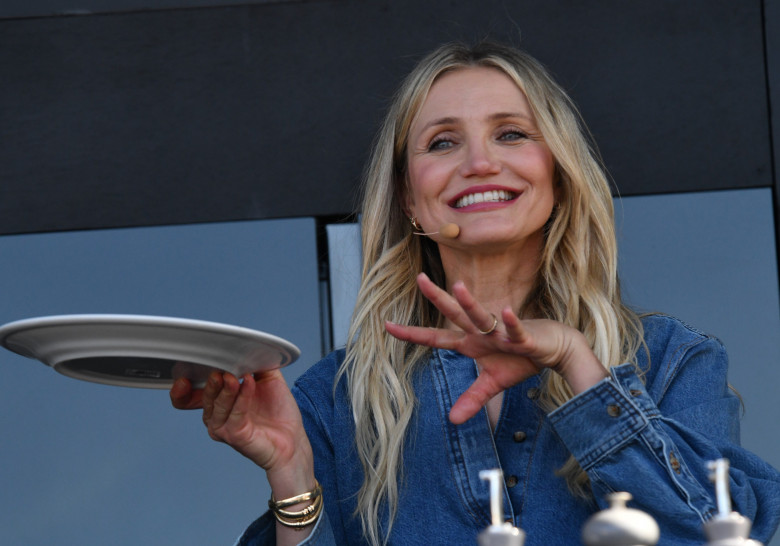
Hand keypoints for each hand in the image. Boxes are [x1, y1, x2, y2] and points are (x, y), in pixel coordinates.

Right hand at [170, 370, 313, 491]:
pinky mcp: (235, 435)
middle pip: (203, 396)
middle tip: (220, 369)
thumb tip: (250, 347)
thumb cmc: (278, 412)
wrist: (293, 439)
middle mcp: (216, 416)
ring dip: (226, 389)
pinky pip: (235, 414)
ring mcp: (223, 427)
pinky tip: (249, 384)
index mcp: (219, 402)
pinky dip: (242, 397)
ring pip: (217, 405)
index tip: (184, 375)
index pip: (189, 397)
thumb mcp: (267, 379)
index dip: (181, 389)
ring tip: (234, 376)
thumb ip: (257, 363)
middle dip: (210, 382)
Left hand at [384, 273, 606, 423]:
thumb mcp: (493, 384)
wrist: (555, 348)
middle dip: (437, 297)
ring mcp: (502, 333)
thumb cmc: (520, 359)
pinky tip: (506, 311)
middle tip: (419, 278)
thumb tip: (452, 420)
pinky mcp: (525, 337)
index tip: (387, 325)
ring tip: (457, 287)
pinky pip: (516, 329)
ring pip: (483, 316)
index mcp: (471, 343)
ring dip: (471, 303)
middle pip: (456, 315)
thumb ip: (472, 399)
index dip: (413, 334)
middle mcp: (482, 333)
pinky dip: (511, 322)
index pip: (437, 338)